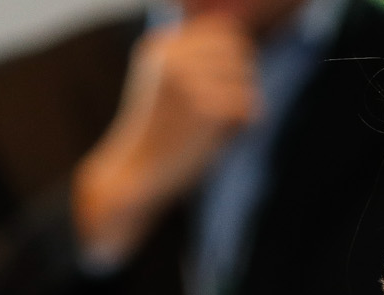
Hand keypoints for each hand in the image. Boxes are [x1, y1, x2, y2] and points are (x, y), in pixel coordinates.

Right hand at [73, 14, 257, 266]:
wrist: (136, 175)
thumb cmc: (161, 136)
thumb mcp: (173, 87)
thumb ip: (202, 64)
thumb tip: (248, 51)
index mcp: (161, 45)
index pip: (223, 30)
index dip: (236, 59)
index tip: (227, 86)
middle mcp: (172, 55)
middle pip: (238, 50)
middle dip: (243, 80)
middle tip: (229, 110)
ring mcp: (186, 80)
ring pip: (246, 77)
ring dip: (243, 104)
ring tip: (218, 128)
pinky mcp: (202, 108)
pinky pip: (246, 106)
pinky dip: (244, 124)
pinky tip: (221, 139)